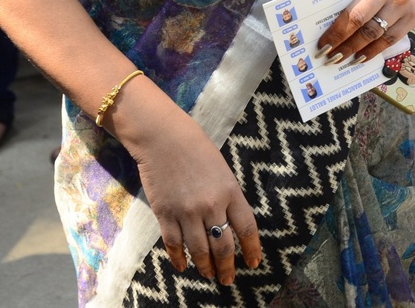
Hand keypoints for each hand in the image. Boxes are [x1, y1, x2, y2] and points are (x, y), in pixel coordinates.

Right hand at [130, 110, 261, 285]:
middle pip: (223, 246)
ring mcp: (186, 211)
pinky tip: (183, 265)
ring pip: (200, 251)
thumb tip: (230, 223)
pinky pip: (174, 244)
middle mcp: (210, 205)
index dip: (252, 250)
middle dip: (227, 267)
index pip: (247, 228)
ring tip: (208, 274)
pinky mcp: (165, 214)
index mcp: (229, 191)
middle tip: (227, 279)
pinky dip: (179, 259)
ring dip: (205, 267)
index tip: (253, 263)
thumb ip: (227, 195)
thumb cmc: (193, 146)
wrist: (161, 136)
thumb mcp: (220, 168)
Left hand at [316, 0, 414, 63]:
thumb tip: (326, 21)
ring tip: (341, 59)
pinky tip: (361, 57)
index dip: (335, 30)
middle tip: (328, 56)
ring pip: (377, 35)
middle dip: (343, 43)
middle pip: (362, 23)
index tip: (322, 43)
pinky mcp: (413, 17)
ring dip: (357, 50)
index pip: (349, 7)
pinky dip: (375, 50)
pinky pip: (391, 39)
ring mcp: (404, 5)